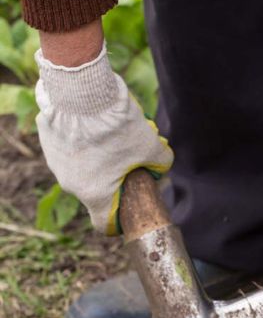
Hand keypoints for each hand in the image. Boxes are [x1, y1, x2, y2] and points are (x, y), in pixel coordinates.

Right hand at [34, 43, 172, 234]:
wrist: (83, 93)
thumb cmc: (119, 127)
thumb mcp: (151, 147)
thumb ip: (160, 163)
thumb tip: (161, 165)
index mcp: (95, 195)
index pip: (103, 224)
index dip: (118, 221)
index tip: (127, 209)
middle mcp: (70, 184)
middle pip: (95, 190)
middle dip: (112, 179)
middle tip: (128, 159)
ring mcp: (55, 161)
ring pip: (80, 166)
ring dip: (95, 158)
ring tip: (111, 135)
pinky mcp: (46, 138)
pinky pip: (68, 145)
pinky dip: (80, 139)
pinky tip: (93, 121)